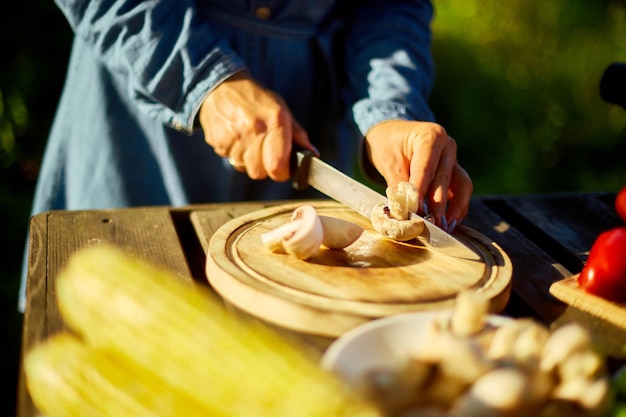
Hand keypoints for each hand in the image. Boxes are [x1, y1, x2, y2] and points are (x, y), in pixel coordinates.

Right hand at [198, 71, 317, 180]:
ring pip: (244, 168)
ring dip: (248, 161)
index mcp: (275, 122)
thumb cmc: (256, 99)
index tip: (283, 168)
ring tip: (249, 142)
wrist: (222, 86)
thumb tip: (312, 153)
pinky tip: (237, 139)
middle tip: (264, 152)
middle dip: (264, 168)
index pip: (278, 167)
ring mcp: (234, 137)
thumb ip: (297, 134)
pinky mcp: (219, 142)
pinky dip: (235, 154)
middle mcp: (254, 131)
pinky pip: (229, 160)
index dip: (282, 173)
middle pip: (259, 173)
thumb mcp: (281, 110)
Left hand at [364, 120, 472, 231]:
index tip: (416, 212)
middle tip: (430, 225)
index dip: (421, 192)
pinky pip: (461, 190)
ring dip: (454, 209)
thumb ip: (398, 186)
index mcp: (430, 136)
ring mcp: (454, 159)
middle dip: (437, 205)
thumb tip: (403, 211)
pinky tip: (449, 223)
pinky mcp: (455, 172)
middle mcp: (447, 146)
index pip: (426, 169)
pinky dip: (457, 207)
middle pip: (444, 179)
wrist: (392, 134)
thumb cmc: (388, 144)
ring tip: (444, 227)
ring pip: (461, 186)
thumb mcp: (388, 162)